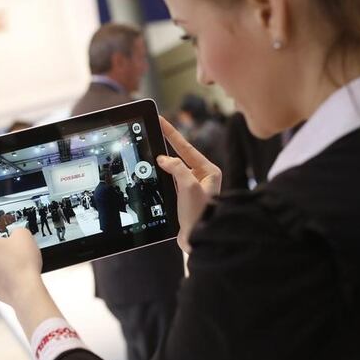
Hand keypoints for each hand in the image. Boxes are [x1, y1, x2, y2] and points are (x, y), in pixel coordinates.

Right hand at [157, 117, 221, 252]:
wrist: (199, 240)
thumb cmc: (200, 214)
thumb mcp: (189, 186)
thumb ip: (176, 168)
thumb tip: (163, 159)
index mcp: (209, 171)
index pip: (186, 147)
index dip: (171, 133)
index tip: (160, 120)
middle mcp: (202, 177)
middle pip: (179, 156)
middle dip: (165, 145)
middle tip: (153, 130)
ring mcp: (193, 187)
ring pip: (173, 169)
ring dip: (162, 163)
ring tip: (150, 150)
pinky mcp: (184, 197)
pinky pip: (170, 181)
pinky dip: (161, 176)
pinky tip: (153, 173)